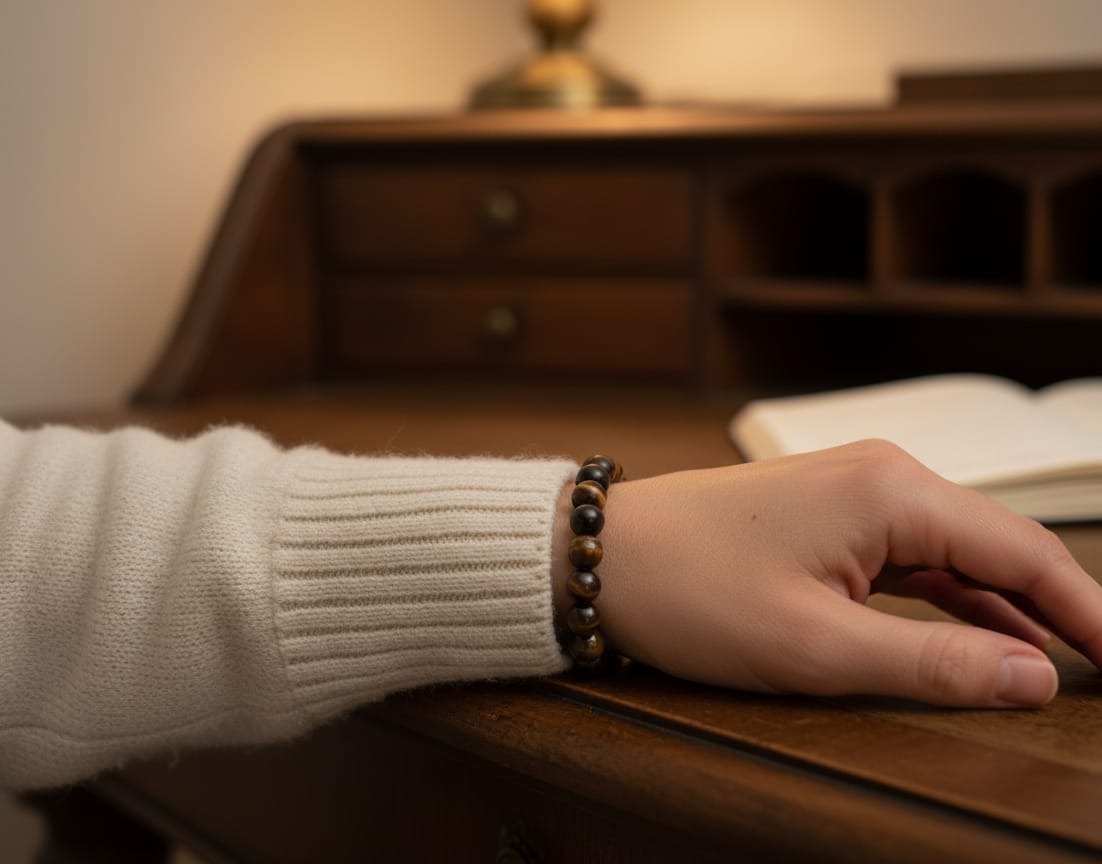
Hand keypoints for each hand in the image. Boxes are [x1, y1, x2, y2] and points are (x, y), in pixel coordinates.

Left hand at [554, 440, 1101, 706]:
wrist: (601, 556)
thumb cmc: (691, 589)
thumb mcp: (817, 645)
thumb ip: (934, 661)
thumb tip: (1033, 676)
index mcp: (892, 491)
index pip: (1025, 550)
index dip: (1087, 611)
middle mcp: (881, 476)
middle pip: (997, 545)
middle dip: (1054, 608)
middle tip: (1098, 667)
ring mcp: (852, 493)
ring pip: (955, 554)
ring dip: (1004, 608)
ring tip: (1058, 662)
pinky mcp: (827, 517)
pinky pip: (910, 559)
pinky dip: (948, 599)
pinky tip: (978, 636)